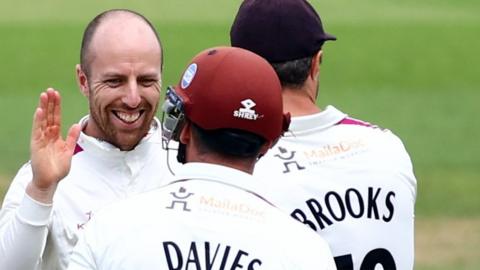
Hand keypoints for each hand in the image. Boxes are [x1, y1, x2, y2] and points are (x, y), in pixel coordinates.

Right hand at [26, 88, 80, 202]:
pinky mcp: (36, 144)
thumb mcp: (68, 150)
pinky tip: (40, 110)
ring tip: (44, 95)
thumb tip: (77, 125)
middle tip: (51, 90)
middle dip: (50, 103)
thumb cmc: (58, 167)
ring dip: (44, 107)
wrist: (50, 180)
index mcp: (56, 136)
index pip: (56, 118)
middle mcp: (47, 135)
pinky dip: (39, 120)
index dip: (57, 107)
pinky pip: (37, 130)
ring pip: (43, 120)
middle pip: (49, 116)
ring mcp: (41, 139)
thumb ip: (72, 137)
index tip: (57, 95)